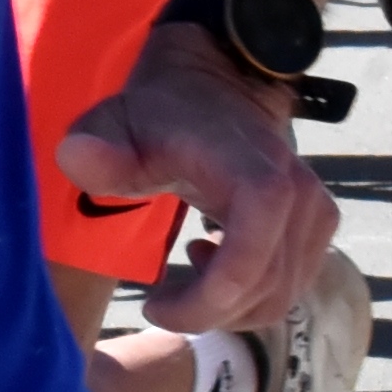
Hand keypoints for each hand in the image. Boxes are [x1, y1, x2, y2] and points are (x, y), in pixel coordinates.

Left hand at [63, 33, 332, 333]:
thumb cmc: (162, 110)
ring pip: (280, 296)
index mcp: (260, 185)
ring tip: (182, 275)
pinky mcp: (317, 224)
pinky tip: (209, 257)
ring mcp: (315, 213)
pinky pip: (290, 282)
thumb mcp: (118, 124)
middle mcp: (300, 202)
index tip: (150, 305)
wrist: (218, 81)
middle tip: (158, 301)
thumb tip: (75, 157)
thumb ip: (100, 150)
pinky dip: (249, 290)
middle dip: (207, 311)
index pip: (245, 270)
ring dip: (228, 304)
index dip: (201, 305)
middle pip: (264, 293)